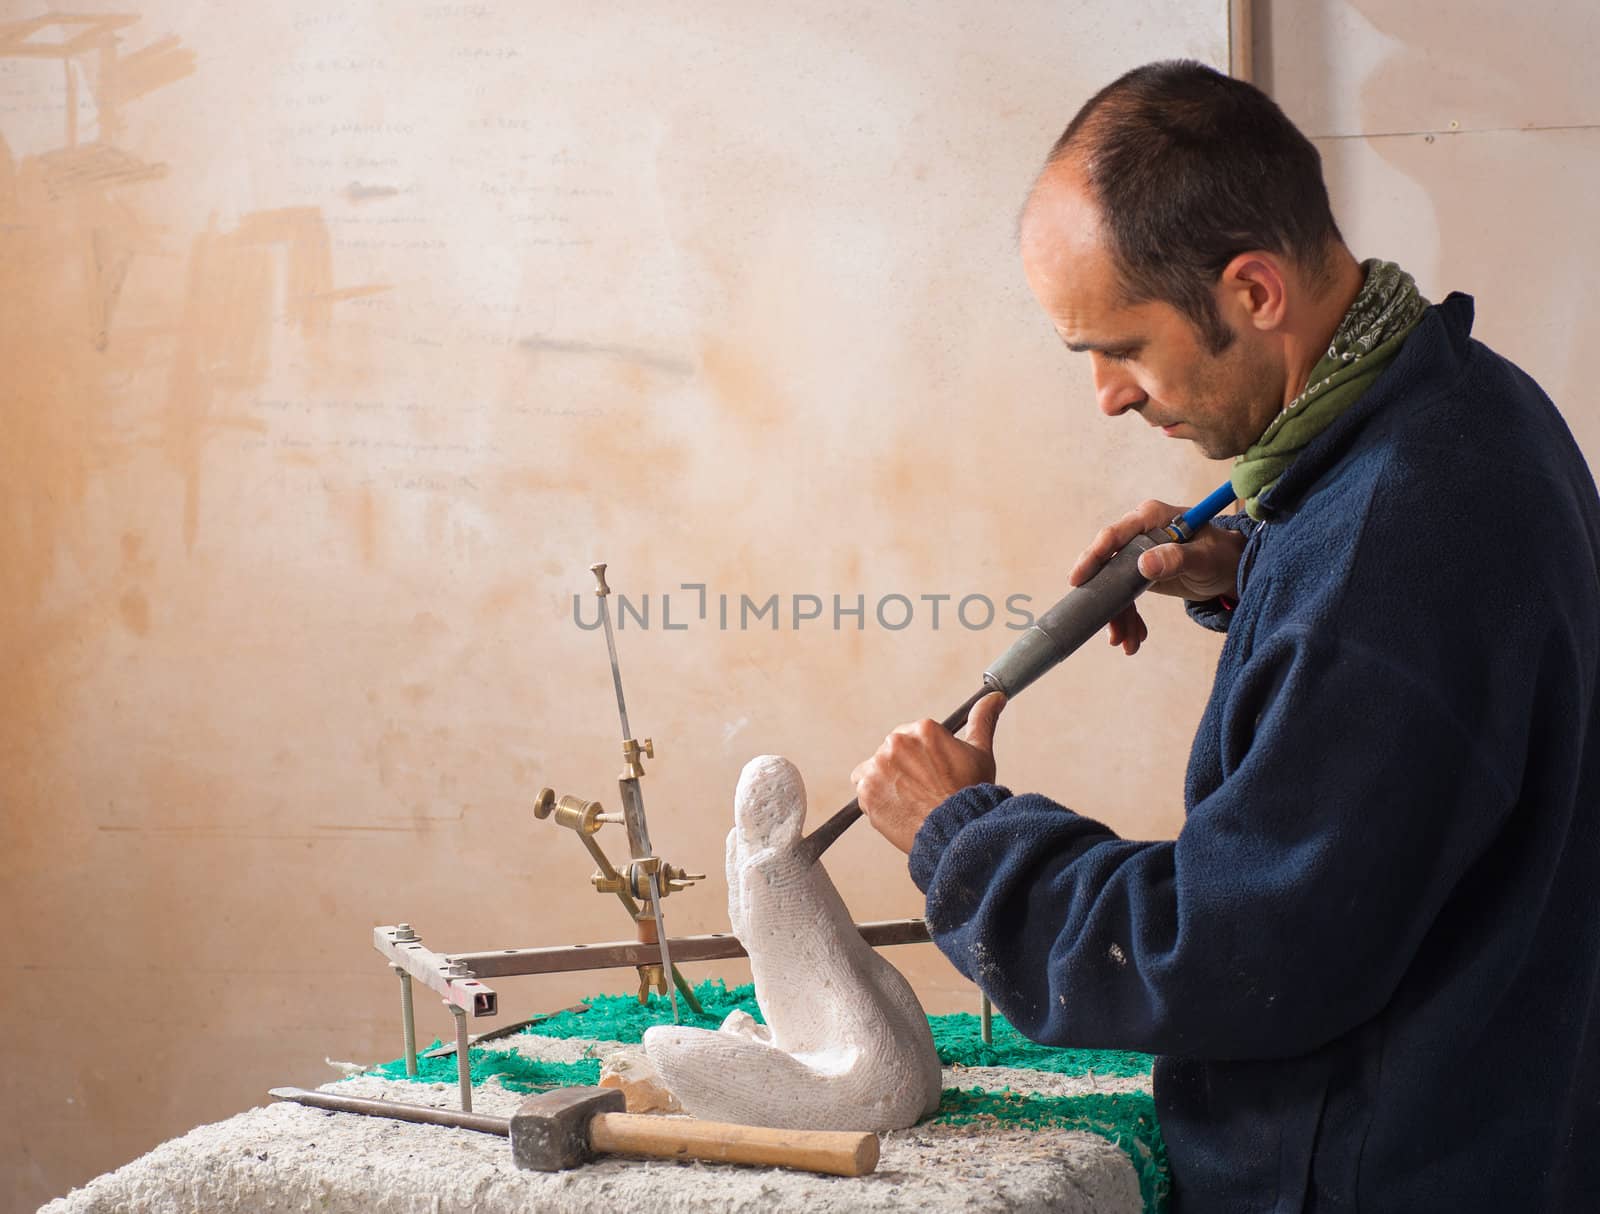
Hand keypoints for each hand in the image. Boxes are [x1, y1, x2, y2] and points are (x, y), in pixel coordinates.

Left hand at [851, 692, 1006, 853]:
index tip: (932, 774)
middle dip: (904, 768)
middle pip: (892, 752)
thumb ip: (982, 720)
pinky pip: (864, 789)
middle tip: (923, 790)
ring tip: (910, 800)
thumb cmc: (971, 794)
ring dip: (887, 781)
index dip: (923, 758)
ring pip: (875, 769)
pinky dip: (876, 799)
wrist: (958, 833)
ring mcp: (878, 767)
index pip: (912, 737)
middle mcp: (896, 742)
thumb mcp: (980, 753)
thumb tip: (995, 698)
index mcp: (922, 729)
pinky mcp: (866, 791)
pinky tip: (897, 808)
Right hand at [1066, 498, 1245, 655]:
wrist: (1229, 569)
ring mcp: (1135, 555)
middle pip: (1107, 565)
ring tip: (1126, 642)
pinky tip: (1135, 637)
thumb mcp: (1204, 558)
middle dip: (1107, 599)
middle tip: (1109, 628)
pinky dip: (1128, 618)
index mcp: (1151, 518)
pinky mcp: (1137, 574)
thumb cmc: (1221, 555)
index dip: (1094, 556)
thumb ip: (1177, 558)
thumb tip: (1144, 564)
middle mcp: (1138, 534)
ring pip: (1113, 586)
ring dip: (1118, 616)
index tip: (1078, 579)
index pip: (1114, 535)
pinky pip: (1124, 597)